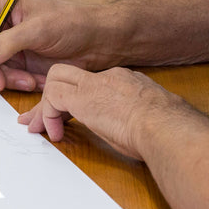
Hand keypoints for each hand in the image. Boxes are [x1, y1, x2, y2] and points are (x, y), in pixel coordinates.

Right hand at [0, 0, 117, 92]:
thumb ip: (7, 43)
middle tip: (0, 81)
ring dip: (2, 77)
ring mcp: (6, 43)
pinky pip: (1, 76)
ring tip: (26, 81)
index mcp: (1, 4)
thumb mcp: (40, 30)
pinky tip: (32, 82)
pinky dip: (13, 82)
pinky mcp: (15, 61)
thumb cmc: (74, 24)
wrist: (98, 42)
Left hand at [19, 64, 188, 158]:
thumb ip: (139, 117)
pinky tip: (55, 133)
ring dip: (45, 106)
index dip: (77, 101)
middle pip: (69, 75)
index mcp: (126, 81)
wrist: (167, 126)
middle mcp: (108, 77)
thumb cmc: (167, 129)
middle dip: (52, 95)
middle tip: (42, 119)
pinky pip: (51, 98)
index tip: (71, 116)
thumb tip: (136, 129)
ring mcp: (94, 85)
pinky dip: (47, 115)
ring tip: (42, 129)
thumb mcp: (152, 118)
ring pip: (55, 80)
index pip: (91, 83)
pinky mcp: (82, 99)